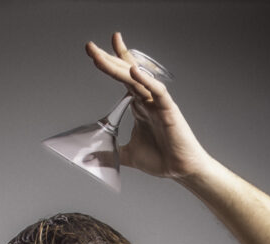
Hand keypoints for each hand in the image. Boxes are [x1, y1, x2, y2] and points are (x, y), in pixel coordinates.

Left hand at [85, 32, 207, 179]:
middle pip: (126, 72)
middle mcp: (148, 99)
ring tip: (102, 56)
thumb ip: (110, 154)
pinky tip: (135, 71)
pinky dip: (147, 81)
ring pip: (137, 79)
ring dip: (120, 66)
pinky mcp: (169, 110)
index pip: (124, 78)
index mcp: (139, 105)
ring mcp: (158, 103)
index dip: (112, 62)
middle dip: (108, 59)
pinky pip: (158, 91)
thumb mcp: (128, 155)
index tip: (95, 52)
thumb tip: (90, 158)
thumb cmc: (160, 159)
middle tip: (89, 47)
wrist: (180, 169)